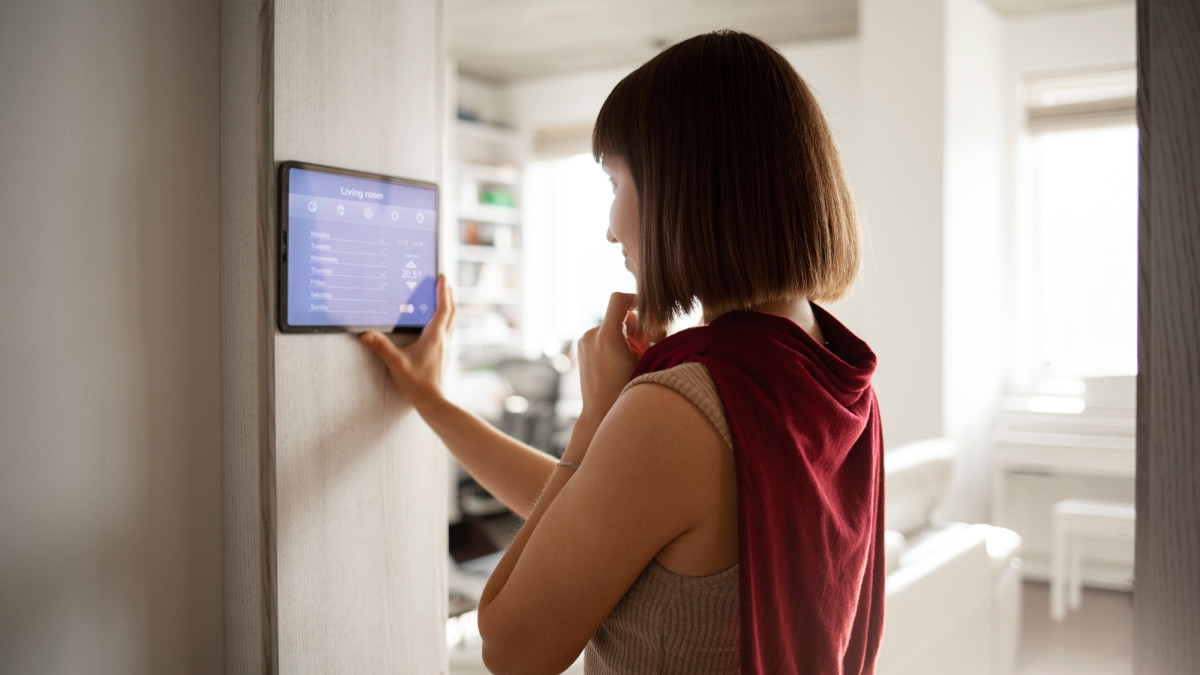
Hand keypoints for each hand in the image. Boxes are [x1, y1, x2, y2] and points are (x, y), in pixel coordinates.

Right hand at [361, 274, 455, 412]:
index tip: (443, 277)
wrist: (433, 402)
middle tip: (444, 282)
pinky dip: (446, 321)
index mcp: (435, 336)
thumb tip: (366, 334)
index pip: (443, 308)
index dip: (443, 291)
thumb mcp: (397, 364)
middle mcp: (444, 339)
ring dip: (449, 307)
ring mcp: (446, 348)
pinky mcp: (445, 355)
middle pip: (452, 312)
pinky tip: (438, 325)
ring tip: (444, 298)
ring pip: (452, 322)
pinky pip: (449, 332)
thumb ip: (382, 348)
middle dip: (448, 295)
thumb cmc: (417, 384)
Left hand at [575, 292, 655, 426]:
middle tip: (643, 346)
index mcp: (607, 336)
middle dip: (633, 326)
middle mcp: (591, 335)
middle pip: (618, 315)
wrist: (600, 414)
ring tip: (630, 358)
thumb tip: (644, 316)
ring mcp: (583, 342)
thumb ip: (647, 335)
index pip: (619, 299)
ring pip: (611, 326)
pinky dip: (613, 342)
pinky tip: (618, 362)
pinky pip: (602, 336)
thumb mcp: (645, 361)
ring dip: (624, 335)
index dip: (634, 298)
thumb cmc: (627, 389)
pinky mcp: (581, 349)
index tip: (646, 308)